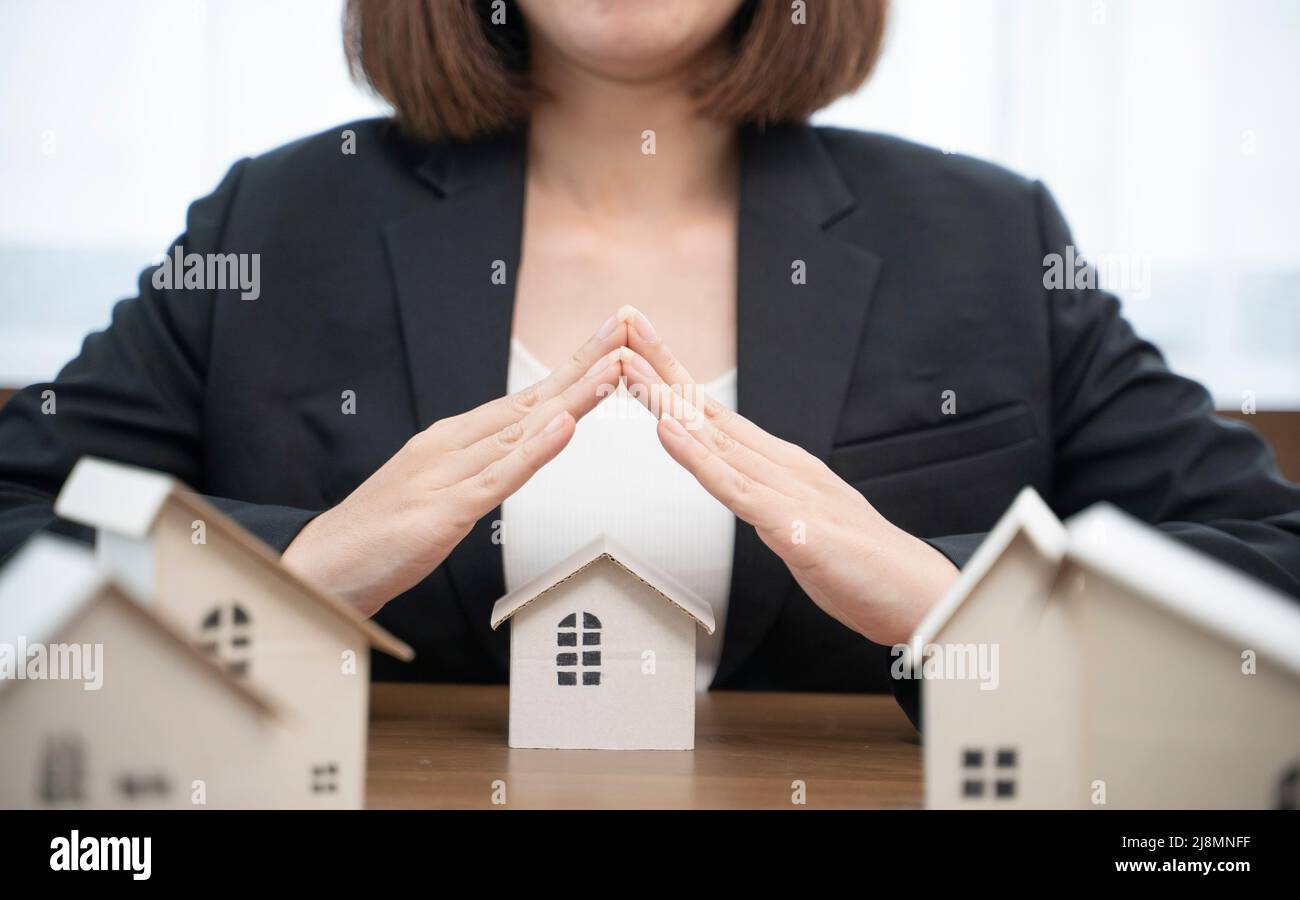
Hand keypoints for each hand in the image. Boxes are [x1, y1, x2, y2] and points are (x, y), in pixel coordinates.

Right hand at [282, 314, 628, 616]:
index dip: (573, 370)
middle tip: (627, 327)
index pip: (526, 400)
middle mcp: (452, 446)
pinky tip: (564, 426)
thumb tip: (518, 452)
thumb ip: (476, 470)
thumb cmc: (378, 535)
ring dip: (574, 397)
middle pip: (532, 400)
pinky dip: (535, 451)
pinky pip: (498, 479)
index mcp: (454, 441)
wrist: (318, 568)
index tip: (612, 343)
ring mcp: (447, 476)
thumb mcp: (437, 493)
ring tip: (615, 367)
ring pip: (523, 430)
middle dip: (584, 363)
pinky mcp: (442, 512)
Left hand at [619, 306, 957, 645]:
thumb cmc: (866, 567)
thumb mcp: (803, 526)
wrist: (921, 595)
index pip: (716, 418)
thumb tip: (741, 489)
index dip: (674, 381)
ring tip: (629, 366)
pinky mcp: (793, 527)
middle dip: (662, 368)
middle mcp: (782, 468)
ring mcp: (788, 493)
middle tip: (624, 326)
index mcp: (782, 467)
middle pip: (709, 413)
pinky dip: (698, 460)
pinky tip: (668, 433)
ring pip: (714, 440)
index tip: (639, 348)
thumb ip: (771, 502)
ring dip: (666, 402)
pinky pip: (735, 490)